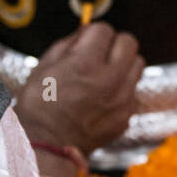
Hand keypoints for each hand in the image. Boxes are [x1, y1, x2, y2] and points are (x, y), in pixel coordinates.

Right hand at [13, 22, 144, 154]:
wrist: (47, 147)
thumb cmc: (39, 107)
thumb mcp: (44, 67)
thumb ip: (68, 44)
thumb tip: (85, 31)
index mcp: (85, 63)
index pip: (104, 29)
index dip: (92, 34)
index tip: (86, 42)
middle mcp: (110, 79)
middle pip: (129, 42)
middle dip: (114, 44)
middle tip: (100, 54)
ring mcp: (122, 99)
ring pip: (137, 65)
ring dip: (122, 64)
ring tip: (104, 75)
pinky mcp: (127, 115)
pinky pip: (133, 91)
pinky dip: (123, 90)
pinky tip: (104, 98)